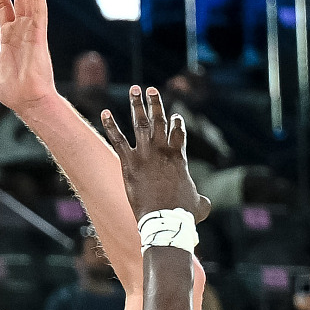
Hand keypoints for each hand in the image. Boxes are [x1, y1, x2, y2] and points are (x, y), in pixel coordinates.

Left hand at [102, 86, 209, 221]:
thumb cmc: (184, 214)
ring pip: (140, 123)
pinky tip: (105, 113)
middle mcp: (162, 150)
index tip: (174, 115)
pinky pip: (118, 140)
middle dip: (155, 103)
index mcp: (179, 157)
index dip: (176, 122)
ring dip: (137, 104)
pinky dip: (111, 125)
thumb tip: (205, 203)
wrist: (166, 219)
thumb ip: (202, 199)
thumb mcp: (200, 205)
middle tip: (151, 89)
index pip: (178, 132)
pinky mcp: (129, 162)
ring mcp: (145, 154)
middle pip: (159, 120)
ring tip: (134, 89)